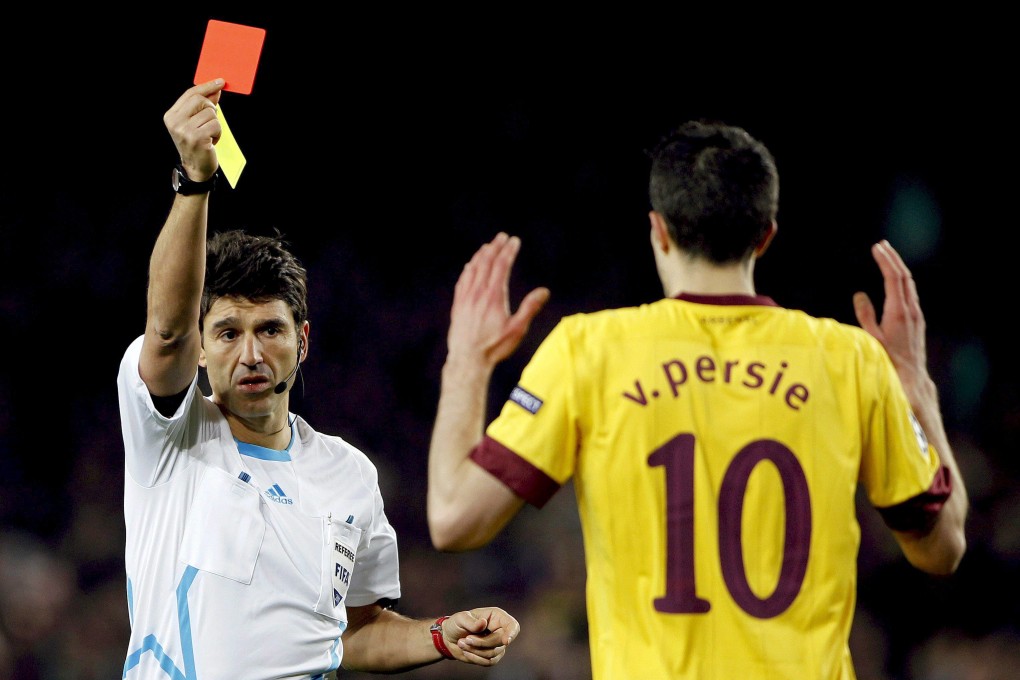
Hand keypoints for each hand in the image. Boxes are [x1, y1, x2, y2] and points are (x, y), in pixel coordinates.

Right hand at [162, 78, 223, 182]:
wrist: (196, 168)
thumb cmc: (197, 144)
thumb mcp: (196, 122)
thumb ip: (204, 105)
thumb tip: (216, 89)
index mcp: (171, 116)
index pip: (190, 93)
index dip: (206, 86)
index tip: (220, 81)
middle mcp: (175, 122)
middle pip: (201, 100)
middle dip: (211, 109)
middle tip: (209, 122)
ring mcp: (185, 130)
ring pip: (211, 113)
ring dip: (215, 125)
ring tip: (208, 135)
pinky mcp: (197, 138)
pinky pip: (216, 125)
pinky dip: (218, 133)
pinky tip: (211, 141)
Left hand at [442, 606, 519, 665]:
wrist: (449, 638)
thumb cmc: (456, 624)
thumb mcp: (461, 619)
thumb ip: (472, 622)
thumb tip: (483, 623)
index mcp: (496, 617)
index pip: (512, 625)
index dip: (511, 633)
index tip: (505, 641)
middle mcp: (499, 630)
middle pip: (501, 642)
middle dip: (481, 643)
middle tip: (466, 639)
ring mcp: (497, 644)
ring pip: (494, 653)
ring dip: (476, 651)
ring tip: (462, 643)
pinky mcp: (491, 656)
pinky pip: (489, 662)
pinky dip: (476, 658)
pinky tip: (466, 652)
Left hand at [448, 232, 549, 367]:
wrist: (468, 359)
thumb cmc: (495, 347)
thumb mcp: (517, 330)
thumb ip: (530, 308)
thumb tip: (544, 291)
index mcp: (494, 296)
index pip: (501, 266)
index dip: (508, 251)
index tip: (514, 241)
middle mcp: (478, 293)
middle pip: (486, 263)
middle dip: (495, 247)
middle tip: (502, 237)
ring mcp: (466, 298)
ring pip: (473, 269)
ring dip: (481, 255)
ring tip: (488, 246)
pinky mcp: (458, 305)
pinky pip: (462, 281)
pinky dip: (468, 269)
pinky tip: (469, 266)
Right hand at [852, 239, 929, 398]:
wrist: (911, 378)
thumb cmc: (888, 361)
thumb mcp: (871, 339)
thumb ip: (865, 315)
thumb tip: (860, 294)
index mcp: (898, 312)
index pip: (893, 278)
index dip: (885, 261)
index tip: (876, 248)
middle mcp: (911, 311)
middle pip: (904, 277)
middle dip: (893, 259)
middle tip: (882, 245)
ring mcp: (916, 315)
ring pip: (909, 284)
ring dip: (898, 268)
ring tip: (888, 257)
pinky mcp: (917, 321)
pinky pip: (910, 293)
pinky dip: (901, 281)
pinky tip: (895, 280)